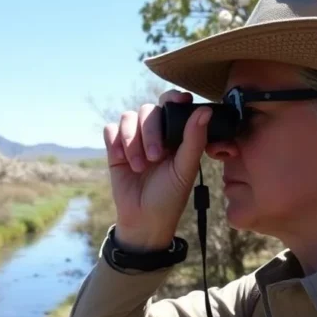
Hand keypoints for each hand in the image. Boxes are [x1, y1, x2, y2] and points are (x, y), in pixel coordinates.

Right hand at [103, 90, 211, 251]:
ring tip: (138, 166)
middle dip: (150, 132)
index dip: (174, 98)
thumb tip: (205, 111)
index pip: (173, 104)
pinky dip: (116, 142)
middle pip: (148, 110)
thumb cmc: (170, 196)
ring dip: (132, 140)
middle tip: (155, 157)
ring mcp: (134, 139)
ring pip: (128, 117)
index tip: (179, 101)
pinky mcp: (115, 148)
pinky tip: (122, 160)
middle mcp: (155, 132)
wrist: (144, 219)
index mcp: (176, 134)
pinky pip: (111, 130)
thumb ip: (194, 140)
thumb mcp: (185, 169)